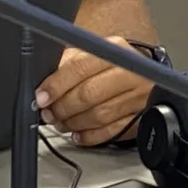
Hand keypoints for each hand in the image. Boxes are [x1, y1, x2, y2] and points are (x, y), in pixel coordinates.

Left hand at [35, 42, 154, 146]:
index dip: (57, 84)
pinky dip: (90, 136)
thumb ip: (69, 63)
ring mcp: (138, 97)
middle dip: (62, 107)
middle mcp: (130, 72)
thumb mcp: (92, 54)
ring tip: (61, 122)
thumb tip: (43, 82)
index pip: (80, 67)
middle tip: (49, 113)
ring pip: (99, 116)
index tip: (42, 97)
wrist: (146, 77)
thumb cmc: (112, 67)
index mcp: (115, 51)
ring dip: (73, 123)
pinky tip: (78, 134)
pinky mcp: (140, 118)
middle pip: (89, 94)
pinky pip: (111, 132)